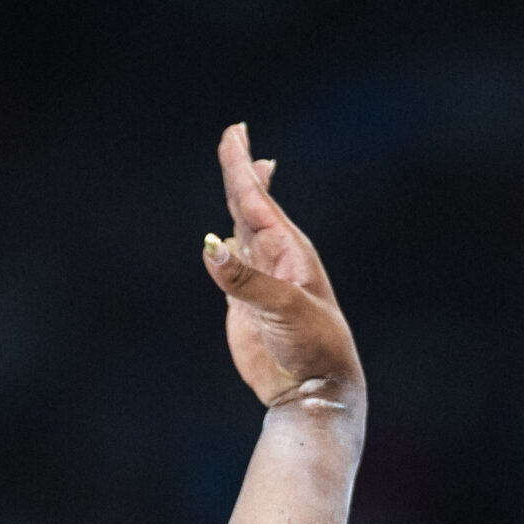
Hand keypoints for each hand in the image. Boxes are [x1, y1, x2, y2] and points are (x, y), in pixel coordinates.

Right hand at [202, 123, 363, 408]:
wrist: (314, 390)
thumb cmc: (312, 347)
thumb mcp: (282, 309)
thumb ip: (244, 280)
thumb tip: (209, 244)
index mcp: (289, 251)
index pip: (258, 200)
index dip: (242, 167)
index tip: (234, 133)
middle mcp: (276, 259)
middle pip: (252, 205)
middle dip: (242, 170)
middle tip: (236, 134)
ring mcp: (260, 281)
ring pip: (244, 229)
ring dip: (239, 200)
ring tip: (241, 171)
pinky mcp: (246, 305)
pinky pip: (233, 264)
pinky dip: (226, 244)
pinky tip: (226, 237)